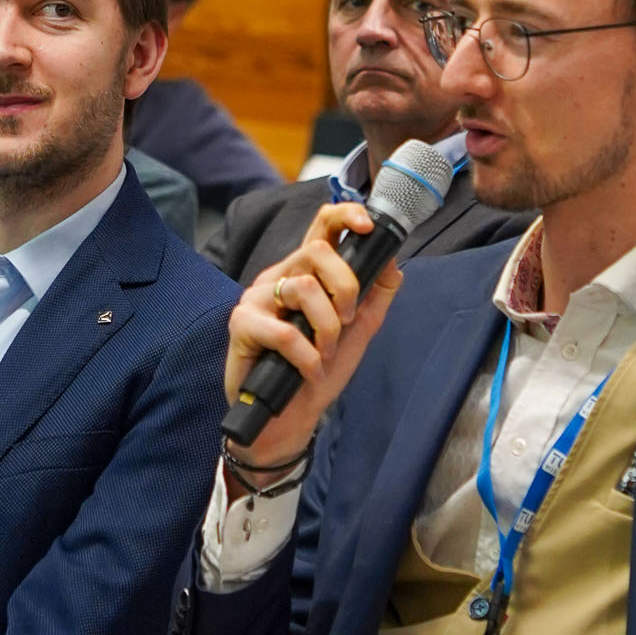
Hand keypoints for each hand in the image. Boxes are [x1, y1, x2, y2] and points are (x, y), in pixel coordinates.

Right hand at [221, 202, 401, 479]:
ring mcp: (256, 298)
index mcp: (305, 273)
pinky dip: (307, 357)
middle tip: (347, 320)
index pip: (321, 227)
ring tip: (325, 353)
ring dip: (326, 329)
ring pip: (304, 288)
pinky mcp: (241, 325)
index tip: (368, 226)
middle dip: (345, 288)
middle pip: (317, 251)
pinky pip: (284, 330)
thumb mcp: (358, 331)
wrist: (288, 419)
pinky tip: (309, 371)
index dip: (345, 215)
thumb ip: (375, 294)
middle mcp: (278, 277)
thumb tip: (393, 261)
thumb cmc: (318, 371)